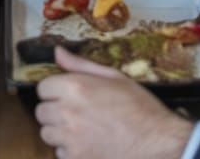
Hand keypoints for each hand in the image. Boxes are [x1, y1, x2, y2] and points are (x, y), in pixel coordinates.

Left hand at [35, 48, 192, 158]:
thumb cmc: (139, 108)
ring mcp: (71, 139)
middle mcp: (68, 113)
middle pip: (41, 112)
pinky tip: (88, 144)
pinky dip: (69, 150)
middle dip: (54, 110)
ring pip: (47, 134)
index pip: (42, 87)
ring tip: (81, 128)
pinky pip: (60, 153)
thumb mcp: (113, 76)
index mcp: (75, 87)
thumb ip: (80, 64)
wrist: (158, 143)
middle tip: (75, 111)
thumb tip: (57, 52)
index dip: (54, 90)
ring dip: (59, 131)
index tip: (66, 93)